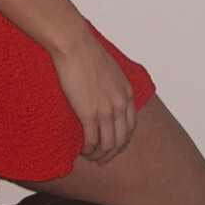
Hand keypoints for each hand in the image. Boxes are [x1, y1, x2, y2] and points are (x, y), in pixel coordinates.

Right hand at [50, 26, 136, 164]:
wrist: (74, 44)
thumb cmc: (86, 51)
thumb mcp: (110, 69)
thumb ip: (113, 84)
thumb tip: (106, 90)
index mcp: (127, 93)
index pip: (130, 127)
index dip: (122, 141)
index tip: (113, 147)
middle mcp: (120, 104)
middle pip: (121, 140)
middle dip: (113, 153)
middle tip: (103, 160)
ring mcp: (105, 110)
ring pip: (108, 144)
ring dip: (100, 155)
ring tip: (91, 158)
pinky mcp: (89, 113)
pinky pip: (92, 140)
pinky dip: (89, 150)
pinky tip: (83, 151)